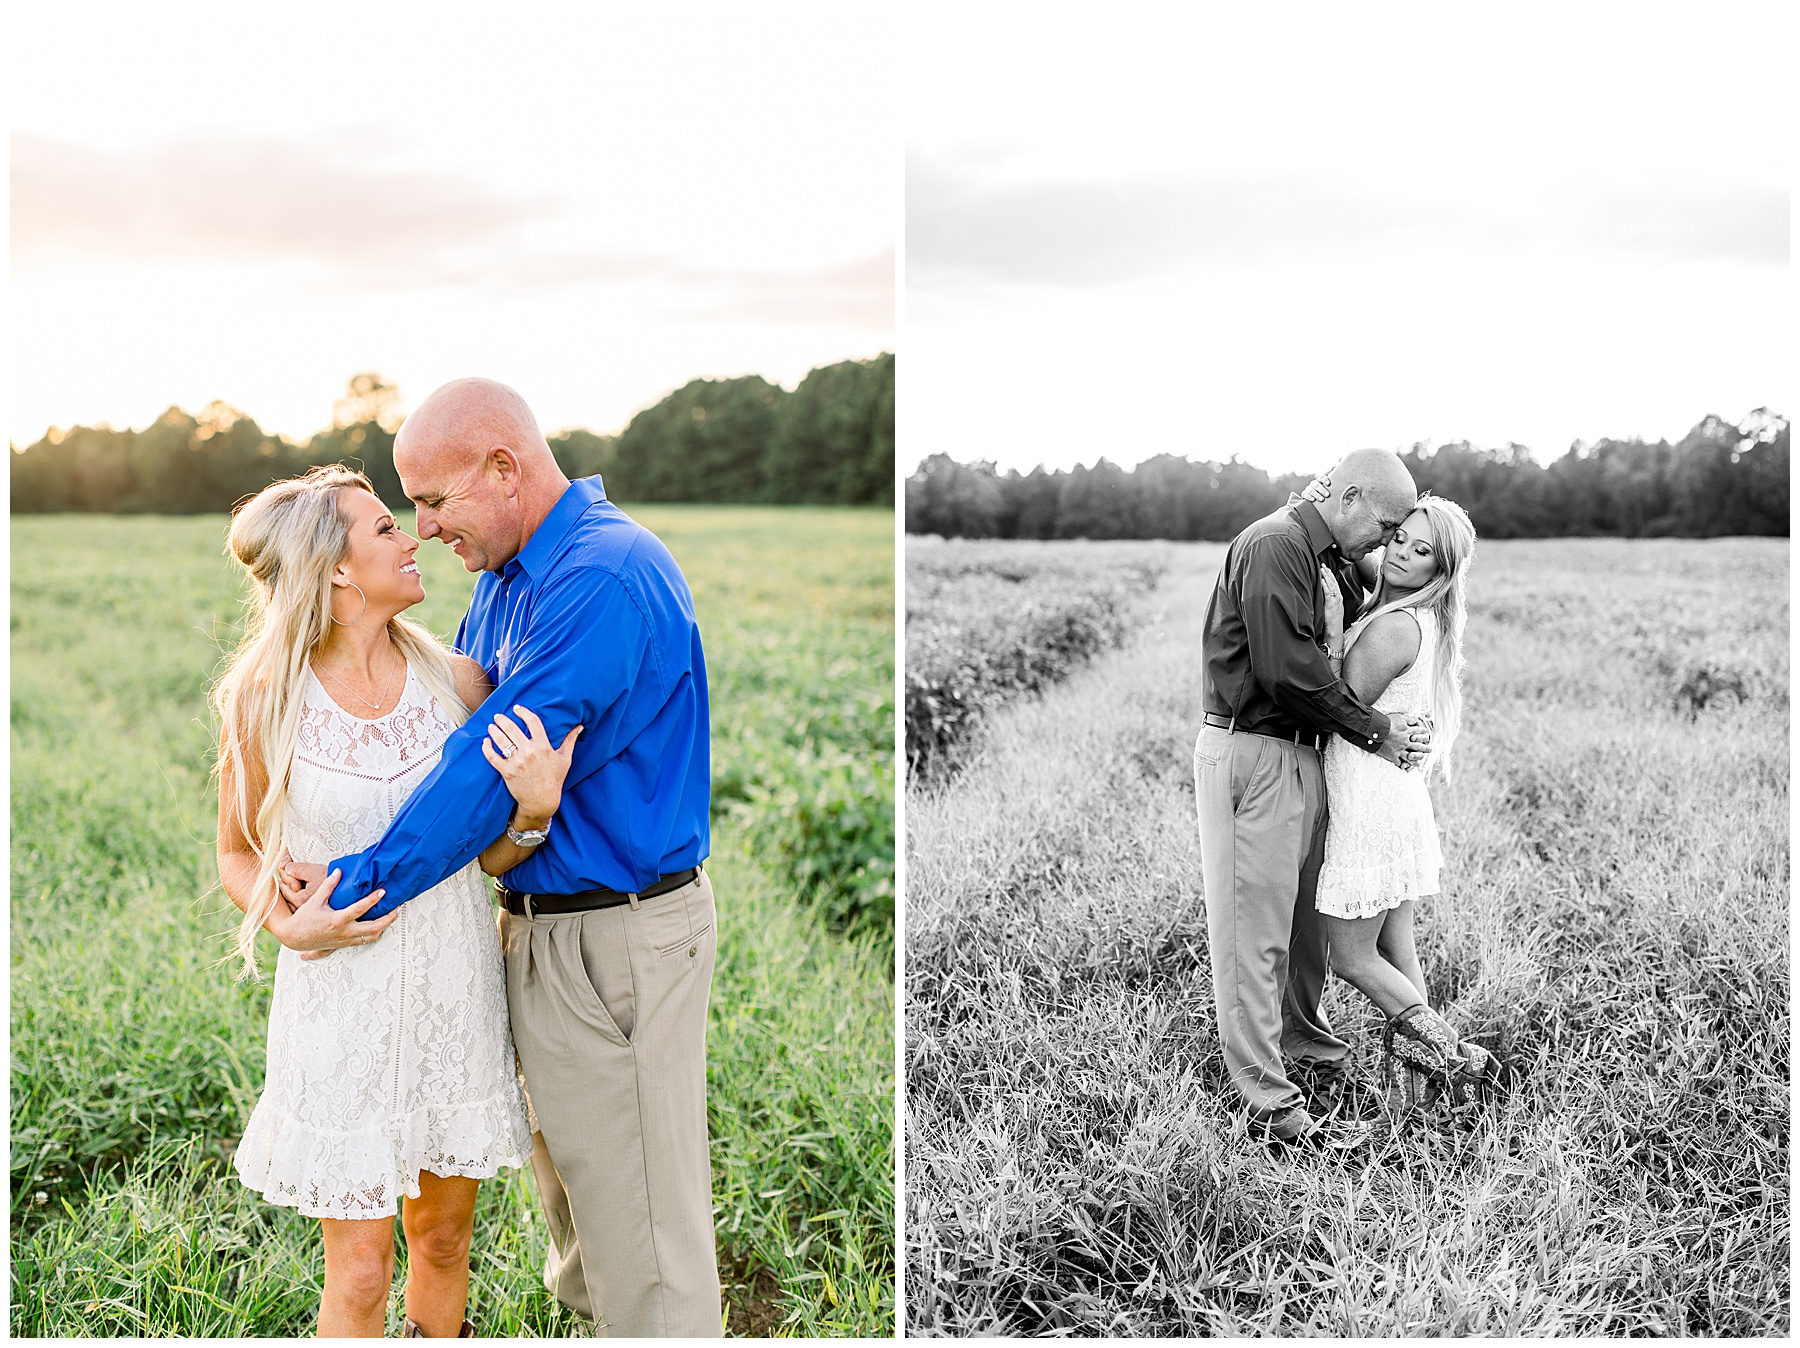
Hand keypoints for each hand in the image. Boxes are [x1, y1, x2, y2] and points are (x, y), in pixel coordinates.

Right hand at [265, 866, 394, 958]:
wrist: (294, 938)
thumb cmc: (304, 919)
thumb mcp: (315, 901)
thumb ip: (328, 886)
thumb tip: (338, 872)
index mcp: (337, 920)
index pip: (359, 909)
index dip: (372, 900)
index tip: (383, 891)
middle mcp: (344, 932)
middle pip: (373, 928)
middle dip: (388, 919)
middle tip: (398, 908)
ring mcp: (345, 940)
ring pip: (371, 937)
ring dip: (383, 927)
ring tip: (392, 916)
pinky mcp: (344, 944)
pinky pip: (364, 941)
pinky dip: (373, 934)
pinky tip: (379, 925)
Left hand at [481, 705, 582, 823]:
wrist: (542, 801)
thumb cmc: (554, 780)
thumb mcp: (565, 759)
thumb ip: (570, 741)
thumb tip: (579, 726)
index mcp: (544, 747)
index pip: (533, 722)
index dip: (523, 713)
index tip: (517, 709)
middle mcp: (530, 752)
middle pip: (513, 729)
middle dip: (503, 720)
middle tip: (498, 716)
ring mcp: (517, 762)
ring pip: (501, 741)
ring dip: (494, 731)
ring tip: (491, 726)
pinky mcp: (507, 772)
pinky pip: (493, 757)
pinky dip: (487, 748)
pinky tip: (485, 742)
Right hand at [1301, 473, 1331, 503]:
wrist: (1317, 500)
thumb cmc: (1326, 493)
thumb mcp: (1330, 488)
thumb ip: (1334, 483)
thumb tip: (1339, 473)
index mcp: (1320, 481)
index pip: (1322, 477)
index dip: (1325, 480)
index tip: (1329, 484)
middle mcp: (1314, 484)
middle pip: (1317, 484)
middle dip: (1322, 489)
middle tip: (1327, 495)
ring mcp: (1308, 488)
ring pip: (1311, 490)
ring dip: (1316, 494)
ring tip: (1322, 499)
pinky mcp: (1304, 494)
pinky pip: (1305, 494)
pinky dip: (1309, 497)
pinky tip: (1313, 500)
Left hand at [1319, 565, 1343, 653]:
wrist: (1335, 634)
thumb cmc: (1332, 625)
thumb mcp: (1331, 612)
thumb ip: (1329, 604)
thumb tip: (1324, 599)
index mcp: (1339, 601)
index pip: (1335, 585)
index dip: (1331, 577)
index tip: (1326, 569)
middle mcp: (1339, 600)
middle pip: (1334, 583)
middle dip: (1329, 573)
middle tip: (1323, 565)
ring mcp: (1336, 602)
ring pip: (1332, 586)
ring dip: (1327, 576)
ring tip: (1322, 568)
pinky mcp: (1331, 606)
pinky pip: (1329, 593)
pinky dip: (1326, 586)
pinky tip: (1322, 580)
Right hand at [1378, 713, 1432, 770]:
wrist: (1376, 730)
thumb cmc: (1387, 722)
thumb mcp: (1400, 717)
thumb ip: (1409, 719)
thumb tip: (1416, 720)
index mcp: (1408, 732)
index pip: (1419, 732)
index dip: (1423, 733)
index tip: (1426, 734)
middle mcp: (1406, 742)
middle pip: (1418, 746)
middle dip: (1425, 748)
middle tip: (1430, 750)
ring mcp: (1400, 750)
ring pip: (1411, 757)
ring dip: (1415, 759)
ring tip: (1419, 762)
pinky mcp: (1393, 755)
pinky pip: (1398, 762)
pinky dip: (1401, 765)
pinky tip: (1403, 767)